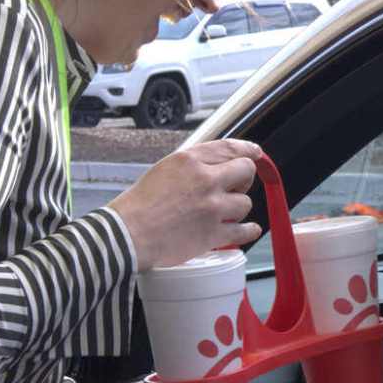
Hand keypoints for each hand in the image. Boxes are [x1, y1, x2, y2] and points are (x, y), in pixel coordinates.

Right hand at [108, 139, 262, 267]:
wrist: (128, 235)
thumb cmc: (138, 205)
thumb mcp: (164, 170)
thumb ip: (192, 166)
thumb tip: (214, 166)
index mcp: (191, 160)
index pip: (229, 148)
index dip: (247, 150)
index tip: (255, 153)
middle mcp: (206, 180)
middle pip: (246, 171)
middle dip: (243, 179)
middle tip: (234, 187)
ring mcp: (213, 207)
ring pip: (245, 202)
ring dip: (237, 208)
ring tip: (222, 213)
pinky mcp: (214, 233)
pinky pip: (244, 230)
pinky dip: (249, 230)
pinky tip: (249, 229)